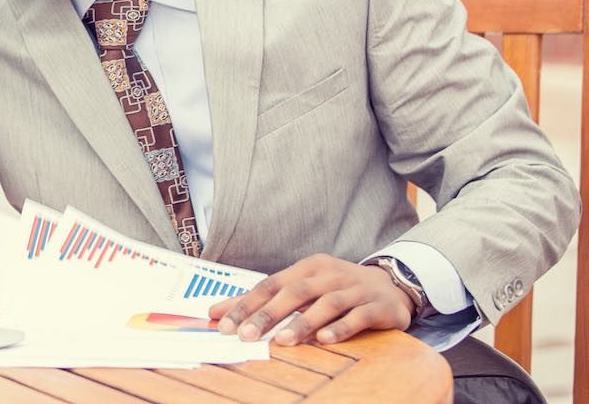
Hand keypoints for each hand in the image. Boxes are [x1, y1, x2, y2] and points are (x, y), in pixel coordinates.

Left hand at [208, 254, 414, 345]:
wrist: (392, 285)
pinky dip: (341, 328)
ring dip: (303, 322)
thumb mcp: (302, 287)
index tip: (225, 325)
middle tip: (246, 335)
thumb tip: (216, 312)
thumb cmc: (335, 289)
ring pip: (327, 304)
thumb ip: (263, 301)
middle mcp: (330, 274)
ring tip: (282, 341)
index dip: (247, 304)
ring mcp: (356, 289)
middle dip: (268, 314)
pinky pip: (358, 317)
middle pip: (295, 292)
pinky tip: (325, 340)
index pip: (271, 284)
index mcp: (308, 267)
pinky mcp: (378, 306)